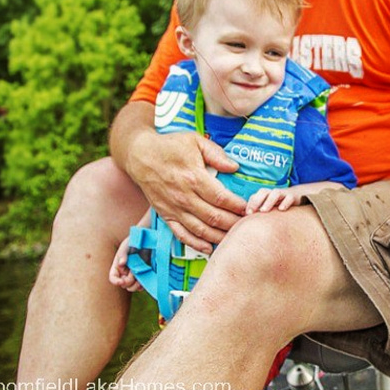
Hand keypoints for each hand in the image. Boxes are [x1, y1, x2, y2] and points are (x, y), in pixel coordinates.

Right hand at [109, 238, 142, 292]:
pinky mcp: (142, 276)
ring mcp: (134, 275)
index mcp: (118, 266)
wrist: (147, 240)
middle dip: (128, 281)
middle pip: (123, 284)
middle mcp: (124, 273)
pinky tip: (144, 280)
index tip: (121, 282)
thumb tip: (121, 264)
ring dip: (135, 285)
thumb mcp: (127, 245)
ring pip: (131, 287)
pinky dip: (142, 285)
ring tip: (139, 276)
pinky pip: (140, 286)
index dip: (115, 281)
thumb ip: (123, 254)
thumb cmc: (134, 241)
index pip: (113, 278)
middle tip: (134, 272)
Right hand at [125, 129, 245, 252]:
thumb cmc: (170, 146)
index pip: (222, 198)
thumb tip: (235, 167)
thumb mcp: (195, 141)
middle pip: (214, 217)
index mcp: (194, 178)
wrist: (140, 155)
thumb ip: (216, 154)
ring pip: (201, 230)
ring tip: (234, 238)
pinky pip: (182, 235)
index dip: (238, 206)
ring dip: (219, 236)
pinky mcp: (166, 215)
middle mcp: (184, 197)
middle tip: (248, 225)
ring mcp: (174, 208)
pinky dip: (196, 244)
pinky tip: (209, 248)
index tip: (250, 208)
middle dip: (234, 223)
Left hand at [245, 188, 302, 214]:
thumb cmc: (278, 204)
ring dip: (268, 201)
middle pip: (263, 192)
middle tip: (252, 213)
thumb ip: (257, 212)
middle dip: (257, 201)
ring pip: (275, 193)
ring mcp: (283, 194)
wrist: (297, 195)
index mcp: (265, 195)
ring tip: (264, 211)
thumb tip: (244, 220)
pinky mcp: (293, 196)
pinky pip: (289, 197)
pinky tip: (281, 209)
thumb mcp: (267, 207)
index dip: (250, 204)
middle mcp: (272, 193)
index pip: (255, 196)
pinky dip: (285, 202)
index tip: (247, 214)